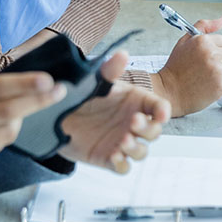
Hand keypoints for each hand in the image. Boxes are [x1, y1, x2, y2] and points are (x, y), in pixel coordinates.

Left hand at [59, 52, 169, 172]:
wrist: (57, 113)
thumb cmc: (82, 94)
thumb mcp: (94, 81)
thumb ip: (109, 70)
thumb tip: (123, 54)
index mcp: (136, 103)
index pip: (159, 108)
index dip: (163, 111)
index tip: (161, 113)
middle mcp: (133, 124)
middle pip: (154, 132)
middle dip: (148, 129)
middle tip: (133, 122)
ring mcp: (122, 142)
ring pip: (141, 152)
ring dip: (136, 148)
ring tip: (123, 140)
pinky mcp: (108, 158)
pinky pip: (123, 167)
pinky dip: (122, 164)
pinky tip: (114, 156)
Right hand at [152, 18, 221, 116]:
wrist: (168, 91)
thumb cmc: (176, 68)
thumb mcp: (185, 41)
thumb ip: (204, 27)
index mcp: (203, 40)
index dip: (219, 51)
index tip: (210, 57)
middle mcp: (211, 53)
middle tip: (212, 68)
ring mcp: (217, 70)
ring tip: (213, 77)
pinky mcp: (221, 85)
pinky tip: (213, 85)